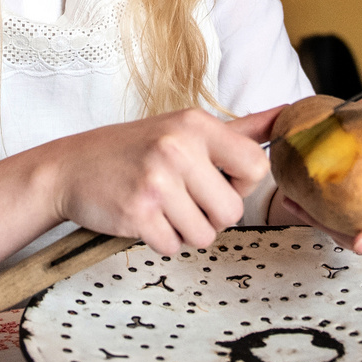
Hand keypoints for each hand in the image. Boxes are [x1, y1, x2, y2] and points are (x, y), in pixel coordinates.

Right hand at [40, 107, 278, 255]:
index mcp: (196, 124)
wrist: (71, 167)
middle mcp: (178, 148)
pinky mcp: (138, 213)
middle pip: (233, 211)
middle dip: (211, 215)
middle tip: (182, 197)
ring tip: (162, 206)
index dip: (240, 184)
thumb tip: (290, 114)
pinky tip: (143, 217)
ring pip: (205, 235)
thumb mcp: (185, 127)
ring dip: (185, 230)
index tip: (215, 179)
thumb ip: (241, 130)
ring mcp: (156, 181)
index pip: (256, 167)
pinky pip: (173, 247)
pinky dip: (161, 240)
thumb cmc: (136, 149)